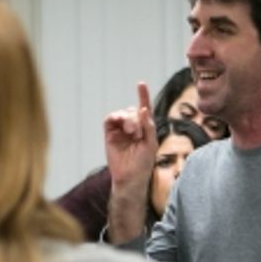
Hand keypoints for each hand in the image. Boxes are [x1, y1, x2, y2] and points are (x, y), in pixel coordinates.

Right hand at [104, 82, 157, 243]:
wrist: (129, 177)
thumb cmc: (143, 163)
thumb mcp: (151, 143)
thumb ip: (149, 126)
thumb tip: (143, 109)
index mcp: (145, 128)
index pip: (144, 108)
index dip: (143, 96)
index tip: (140, 83)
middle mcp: (133, 126)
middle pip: (133, 110)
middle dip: (136, 118)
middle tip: (137, 133)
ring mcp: (120, 129)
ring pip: (122, 113)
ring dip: (128, 119)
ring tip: (131, 133)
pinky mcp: (109, 134)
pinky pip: (110, 119)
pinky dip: (115, 118)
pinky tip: (122, 126)